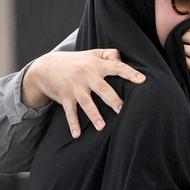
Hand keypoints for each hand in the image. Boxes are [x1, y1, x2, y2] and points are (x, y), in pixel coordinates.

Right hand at [22, 49, 145, 137]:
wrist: (46, 66)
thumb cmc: (74, 61)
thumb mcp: (91, 53)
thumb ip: (109, 54)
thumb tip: (122, 59)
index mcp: (95, 65)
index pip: (116, 67)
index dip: (130, 73)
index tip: (143, 80)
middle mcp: (85, 75)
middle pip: (102, 89)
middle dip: (113, 100)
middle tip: (123, 110)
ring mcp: (74, 87)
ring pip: (86, 103)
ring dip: (94, 115)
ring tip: (102, 127)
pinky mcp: (64, 97)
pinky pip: (69, 112)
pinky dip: (73, 124)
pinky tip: (77, 135)